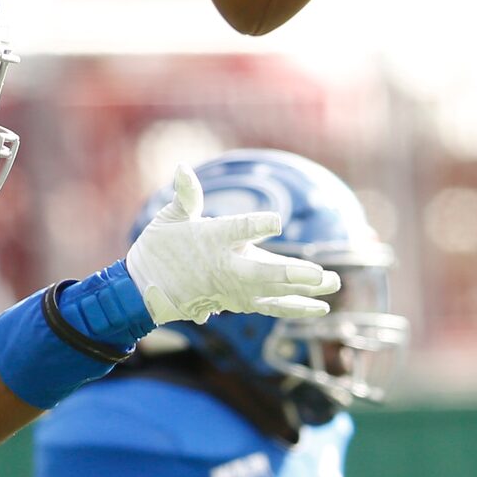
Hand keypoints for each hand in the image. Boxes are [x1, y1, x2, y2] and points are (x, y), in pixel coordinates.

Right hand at [124, 164, 339, 327]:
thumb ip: (186, 195)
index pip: (238, 230)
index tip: (275, 222)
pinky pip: (269, 307)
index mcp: (211, 240)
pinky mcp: (237, 301)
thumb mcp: (170, 218)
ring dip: (302, 292)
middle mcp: (224, 267)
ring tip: (332, 284)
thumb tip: (181, 168)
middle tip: (319, 275)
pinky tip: (320, 308)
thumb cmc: (159, 249)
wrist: (143, 291)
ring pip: (271, 293)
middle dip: (290, 275)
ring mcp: (232, 288)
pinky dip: (293, 308)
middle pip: (262, 272)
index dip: (257, 225)